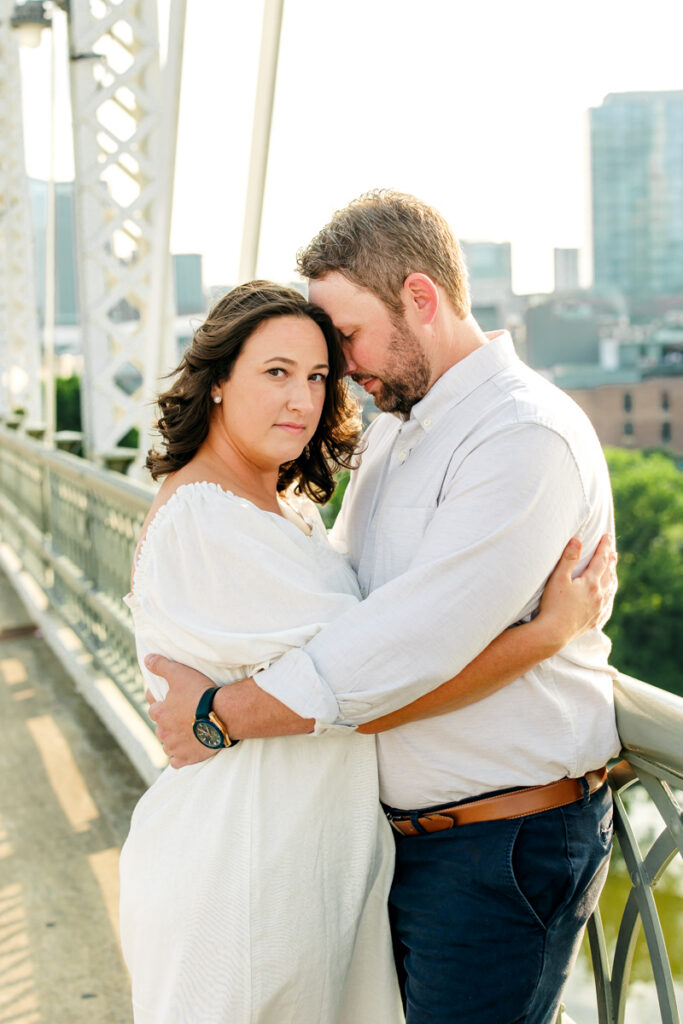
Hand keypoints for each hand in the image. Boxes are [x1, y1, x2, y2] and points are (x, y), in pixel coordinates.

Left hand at [145, 655, 218, 768]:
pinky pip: (177, 762)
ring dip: (172, 739)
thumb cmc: (200, 693)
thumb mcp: (179, 673)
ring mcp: (175, 746)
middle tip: (180, 715)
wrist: (222, 715)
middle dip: (167, 722)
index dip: (160, 702)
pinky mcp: (187, 757)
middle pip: (160, 727)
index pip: (153, 708)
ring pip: (167, 745)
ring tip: (184, 733)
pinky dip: (179, 757)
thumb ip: (161, 666)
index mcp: (160, 713)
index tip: (168, 700)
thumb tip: (147, 659)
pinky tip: (185, 751)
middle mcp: (164, 731)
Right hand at [537, 534, 616, 648]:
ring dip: (613, 578)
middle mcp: (599, 595)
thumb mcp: (558, 578)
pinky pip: (607, 607)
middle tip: (614, 552)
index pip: (601, 560)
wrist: (553, 633)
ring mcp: (598, 609)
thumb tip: (577, 540)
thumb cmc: (553, 605)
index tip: (608, 536)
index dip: (604, 547)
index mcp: (591, 583)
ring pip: (610, 590)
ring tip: (614, 572)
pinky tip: (608, 599)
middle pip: (609, 574)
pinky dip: (609, 598)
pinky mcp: (594, 620)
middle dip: (611, 561)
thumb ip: (568, 558)